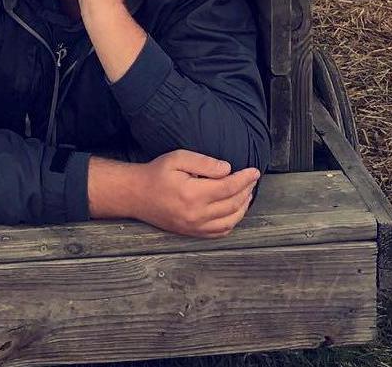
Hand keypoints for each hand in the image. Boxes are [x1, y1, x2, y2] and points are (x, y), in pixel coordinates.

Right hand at [137, 150, 259, 237]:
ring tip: (247, 193)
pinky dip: (232, 222)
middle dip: (247, 190)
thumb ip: (204, 162)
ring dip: (243, 207)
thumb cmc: (156, 173)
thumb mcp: (177, 158)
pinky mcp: (192, 233)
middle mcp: (196, 214)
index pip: (229, 188)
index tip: (254, 171)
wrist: (137, 195)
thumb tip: (227, 169)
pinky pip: (219, 232)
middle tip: (252, 179)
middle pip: (233, 204)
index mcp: (193, 194)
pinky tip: (235, 210)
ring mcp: (195, 227)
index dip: (245, 179)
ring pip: (230, 221)